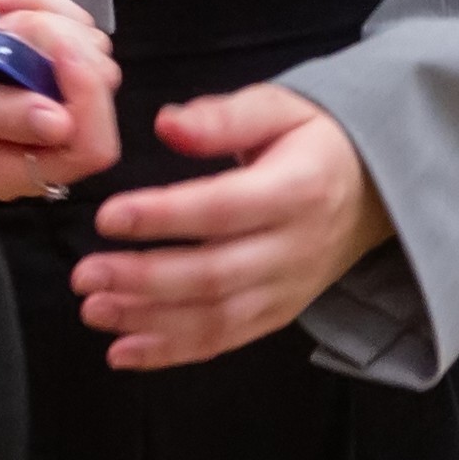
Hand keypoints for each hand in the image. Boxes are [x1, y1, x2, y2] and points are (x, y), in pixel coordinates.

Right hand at [0, 0, 120, 200]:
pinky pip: (77, 26)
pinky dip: (41, 3)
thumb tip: (59, 123)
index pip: (91, 146)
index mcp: (21, 167)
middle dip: (55, 41)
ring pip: (93, 49)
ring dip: (42, 19)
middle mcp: (46, 141)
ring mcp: (54, 100)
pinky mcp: (52, 67)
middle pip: (98, 88)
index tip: (55, 48)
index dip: (85, 95)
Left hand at [69, 79, 390, 368]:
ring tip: (95, 311)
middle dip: (143, 279)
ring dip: (149, 322)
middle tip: (84, 275)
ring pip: (216, 317)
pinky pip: (225, 340)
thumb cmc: (313, 140)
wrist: (374, 189)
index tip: (108, 217)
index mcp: (296, 189)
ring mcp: (288, 289)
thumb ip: (223, 116)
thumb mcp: (278, 107)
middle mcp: (294, 248)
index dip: (164, 216)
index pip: (222, 209)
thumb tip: (166, 125)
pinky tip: (124, 352)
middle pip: (214, 274)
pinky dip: (173, 352)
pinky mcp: (280, 314)